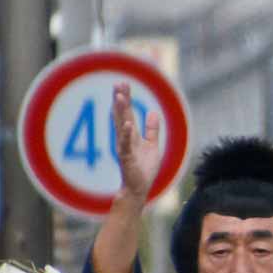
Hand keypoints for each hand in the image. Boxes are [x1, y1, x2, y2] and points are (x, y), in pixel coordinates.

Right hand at [111, 83, 160, 203]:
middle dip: (120, 100)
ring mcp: (124, 147)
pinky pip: (126, 144)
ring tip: (119, 97)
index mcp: (131, 135)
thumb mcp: (152, 146)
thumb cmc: (143, 169)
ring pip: (121, 126)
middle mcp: (125, 138)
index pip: (127, 113)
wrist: (138, 188)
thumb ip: (152, 130)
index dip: (126, 99)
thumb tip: (154, 112)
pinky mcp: (127, 158)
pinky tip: (127, 124)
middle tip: (118, 84)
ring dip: (120, 111)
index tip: (124, 83)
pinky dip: (126, 134)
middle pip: (122, 115)